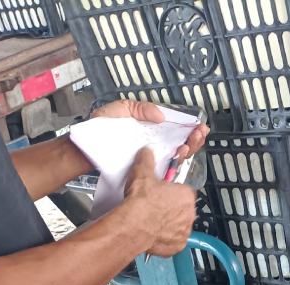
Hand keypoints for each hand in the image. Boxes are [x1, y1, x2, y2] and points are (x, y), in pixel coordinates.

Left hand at [91, 99, 208, 163]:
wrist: (88, 146)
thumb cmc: (101, 128)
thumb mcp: (122, 109)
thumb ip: (141, 109)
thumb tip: (161, 115)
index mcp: (149, 130)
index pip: (174, 130)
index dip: (188, 128)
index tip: (199, 125)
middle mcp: (153, 145)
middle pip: (180, 144)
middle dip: (194, 139)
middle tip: (200, 133)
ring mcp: (151, 158)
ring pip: (177, 156)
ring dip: (189, 148)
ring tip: (192, 141)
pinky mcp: (147, 169)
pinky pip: (166, 167)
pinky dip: (177, 160)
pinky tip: (181, 151)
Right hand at [123, 147, 197, 257]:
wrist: (134, 225)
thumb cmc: (142, 202)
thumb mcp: (143, 174)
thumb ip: (147, 161)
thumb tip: (146, 153)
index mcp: (187, 196)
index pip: (184, 191)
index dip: (172, 192)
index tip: (162, 193)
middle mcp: (190, 215)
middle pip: (182, 209)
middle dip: (171, 208)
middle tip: (156, 206)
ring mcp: (184, 232)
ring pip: (178, 226)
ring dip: (169, 224)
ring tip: (153, 220)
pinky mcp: (177, 246)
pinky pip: (173, 241)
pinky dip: (165, 238)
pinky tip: (154, 233)